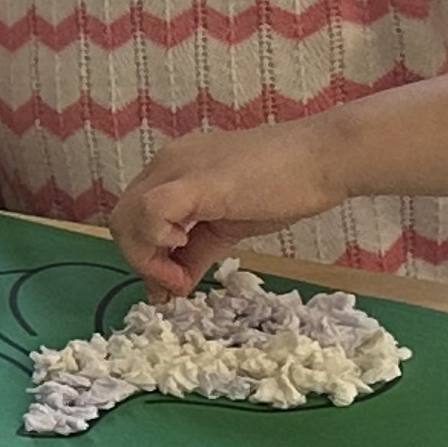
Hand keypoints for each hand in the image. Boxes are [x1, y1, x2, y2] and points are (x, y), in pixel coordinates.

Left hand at [112, 126, 345, 295]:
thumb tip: (170, 287)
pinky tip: (184, 248)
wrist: (325, 159)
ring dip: (147, 257)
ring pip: (127, 216)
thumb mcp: (226, 227)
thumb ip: (193, 254)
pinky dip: (157, 239)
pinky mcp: (196, 182)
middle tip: (175, 282)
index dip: (144, 254)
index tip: (173, 281)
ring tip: (181, 275)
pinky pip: (152, 211)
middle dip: (141, 260)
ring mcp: (178, 168)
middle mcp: (166, 164)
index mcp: (171, 171)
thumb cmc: (285, 187)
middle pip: (121, 219)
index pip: (132, 217)